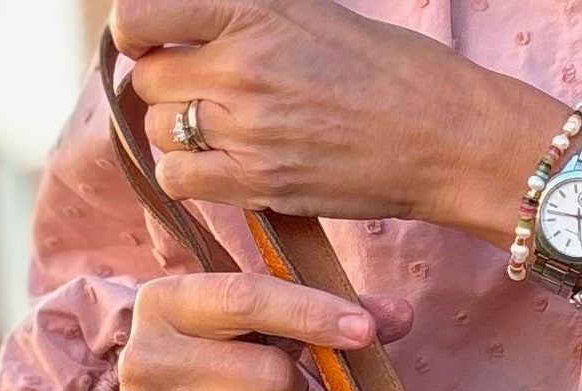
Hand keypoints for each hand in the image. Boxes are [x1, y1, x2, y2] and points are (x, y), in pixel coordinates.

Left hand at [111, 0, 560, 238]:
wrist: (443, 135)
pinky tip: (220, 168)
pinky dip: (188, 175)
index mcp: (251, 10)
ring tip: (220, 134)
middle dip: (168, 88)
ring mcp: (247, 128)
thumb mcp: (312, 14)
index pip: (139, 16)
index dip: (137, 33)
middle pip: (150, 80)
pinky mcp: (259, 183)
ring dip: (178, 134)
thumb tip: (191, 24)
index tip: (156, 43)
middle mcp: (241, 66)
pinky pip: (179, 179)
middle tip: (204, 97)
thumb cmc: (389, 71)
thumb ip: (246, 17)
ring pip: (160, 132)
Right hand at [111, 270, 411, 390]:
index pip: (247, 296)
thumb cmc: (222, 367)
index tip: (365, 332)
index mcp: (167, 300)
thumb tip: (402, 314)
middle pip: (265, 372)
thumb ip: (331, 316)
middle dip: (292, 390)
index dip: (312, 312)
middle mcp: (144, 353)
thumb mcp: (264, 332)